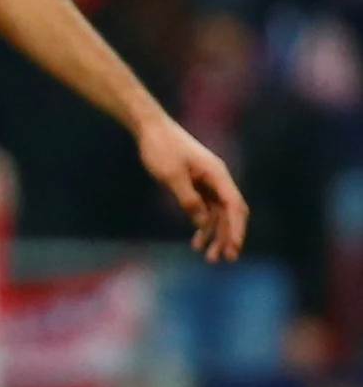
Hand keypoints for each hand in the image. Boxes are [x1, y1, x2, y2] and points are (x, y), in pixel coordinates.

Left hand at [137, 114, 247, 260]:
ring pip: (218, 213)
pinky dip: (203, 224)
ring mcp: (208, 181)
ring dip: (214, 234)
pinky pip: (205, 208)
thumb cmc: (161, 148)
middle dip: (228, 236)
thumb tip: (202, 222)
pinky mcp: (196, 183)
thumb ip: (188, 199)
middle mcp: (217, 179)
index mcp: (217, 174)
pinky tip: (197, 240)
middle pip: (230, 212)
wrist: (150, 128)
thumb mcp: (171, 176)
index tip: (233, 247)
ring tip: (208, 256)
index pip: (234, 206)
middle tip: (222, 259)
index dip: (236, 228)